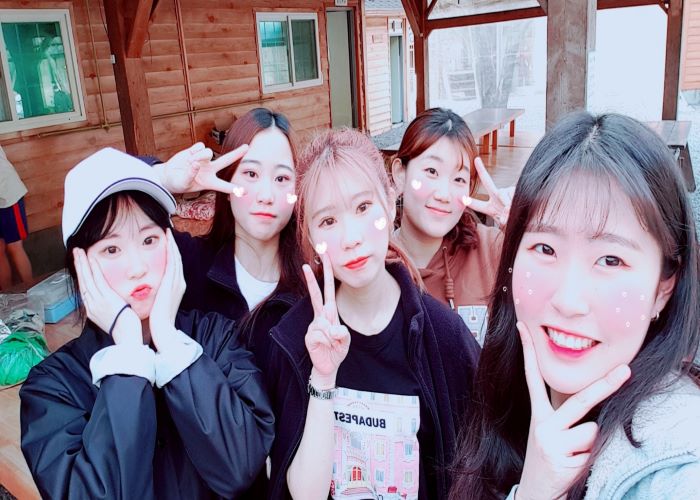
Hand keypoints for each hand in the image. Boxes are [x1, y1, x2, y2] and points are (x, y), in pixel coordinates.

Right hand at [73, 248, 141, 344]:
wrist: (127, 336)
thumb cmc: (123, 328)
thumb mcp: (110, 318)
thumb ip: (107, 308)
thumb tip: (111, 302)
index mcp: (92, 310)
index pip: (84, 288)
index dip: (81, 275)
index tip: (80, 265)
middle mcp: (91, 304)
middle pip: (82, 281)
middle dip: (78, 266)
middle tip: (75, 252)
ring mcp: (97, 301)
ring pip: (87, 278)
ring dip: (82, 263)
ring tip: (79, 251)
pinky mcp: (106, 298)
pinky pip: (98, 280)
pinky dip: (94, 269)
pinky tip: (92, 259)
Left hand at [149, 229, 185, 351]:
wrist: (162, 330)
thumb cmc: (156, 321)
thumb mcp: (157, 304)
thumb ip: (154, 294)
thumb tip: (147, 290)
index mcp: (176, 288)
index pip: (174, 266)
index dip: (171, 253)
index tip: (166, 243)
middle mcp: (179, 283)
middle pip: (177, 259)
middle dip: (173, 245)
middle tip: (168, 232)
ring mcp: (178, 282)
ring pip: (176, 257)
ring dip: (172, 244)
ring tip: (167, 232)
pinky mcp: (173, 282)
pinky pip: (173, 261)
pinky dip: (171, 249)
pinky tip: (167, 240)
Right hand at [157, 142, 248, 193]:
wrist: (167, 175)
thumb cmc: (177, 183)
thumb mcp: (183, 184)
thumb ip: (189, 175)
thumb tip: (196, 163)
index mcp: (209, 182)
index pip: (224, 186)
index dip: (234, 189)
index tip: (246, 191)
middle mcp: (209, 170)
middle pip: (226, 160)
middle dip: (236, 154)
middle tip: (247, 147)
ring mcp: (204, 159)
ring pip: (208, 152)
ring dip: (199, 156)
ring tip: (190, 163)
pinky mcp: (196, 151)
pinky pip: (199, 146)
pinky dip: (194, 151)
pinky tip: (189, 156)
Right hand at [302, 253, 350, 388]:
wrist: (328, 366)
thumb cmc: (337, 350)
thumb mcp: (346, 340)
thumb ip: (342, 333)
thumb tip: (332, 329)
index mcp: (331, 312)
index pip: (328, 290)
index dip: (327, 274)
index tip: (324, 258)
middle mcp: (321, 316)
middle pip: (316, 294)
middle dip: (312, 278)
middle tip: (306, 263)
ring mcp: (314, 325)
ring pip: (324, 324)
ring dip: (333, 337)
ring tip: (332, 345)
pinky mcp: (309, 336)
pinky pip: (321, 335)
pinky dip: (327, 342)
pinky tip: (326, 347)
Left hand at [466, 157, 513, 227]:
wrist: (527, 221)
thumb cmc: (513, 223)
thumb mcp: (505, 224)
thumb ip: (503, 219)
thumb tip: (506, 210)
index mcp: (491, 207)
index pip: (478, 205)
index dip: (470, 202)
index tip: (462, 198)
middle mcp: (498, 196)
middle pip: (488, 182)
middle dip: (481, 170)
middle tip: (477, 160)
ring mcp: (507, 192)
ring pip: (502, 193)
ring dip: (506, 204)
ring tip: (511, 212)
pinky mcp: (516, 190)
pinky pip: (512, 194)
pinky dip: (514, 201)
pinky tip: (518, 205)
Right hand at [516, 322, 630, 499]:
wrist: (536, 490)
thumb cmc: (551, 458)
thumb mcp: (553, 434)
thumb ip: (568, 416)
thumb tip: (595, 400)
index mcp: (540, 414)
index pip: (534, 377)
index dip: (529, 352)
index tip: (524, 328)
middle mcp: (542, 423)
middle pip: (578, 399)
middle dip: (605, 385)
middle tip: (626, 371)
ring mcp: (551, 440)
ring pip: (591, 431)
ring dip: (590, 444)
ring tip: (575, 455)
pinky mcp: (562, 457)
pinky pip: (592, 450)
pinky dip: (589, 457)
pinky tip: (574, 465)